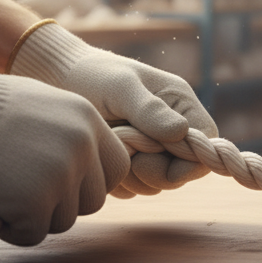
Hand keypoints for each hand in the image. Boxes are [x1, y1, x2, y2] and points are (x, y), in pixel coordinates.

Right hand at [0, 50, 129, 245]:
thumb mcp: (41, 105)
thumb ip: (71, 133)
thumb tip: (92, 166)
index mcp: (87, 119)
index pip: (117, 169)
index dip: (88, 183)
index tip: (59, 184)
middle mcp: (83, 144)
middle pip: (94, 200)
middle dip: (61, 203)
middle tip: (22, 189)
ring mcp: (61, 172)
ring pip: (65, 220)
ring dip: (34, 216)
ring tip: (1, 188)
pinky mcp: (33, 200)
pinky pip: (34, 234)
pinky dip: (11, 229)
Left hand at [9, 21, 217, 196]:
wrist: (56, 80)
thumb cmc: (92, 75)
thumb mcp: (121, 87)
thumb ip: (149, 110)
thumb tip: (181, 133)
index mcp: (180, 106)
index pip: (205, 148)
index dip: (187, 164)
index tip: (151, 160)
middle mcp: (171, 130)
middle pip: (180, 173)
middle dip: (151, 169)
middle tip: (123, 149)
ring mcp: (150, 149)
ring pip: (154, 184)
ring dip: (131, 174)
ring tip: (110, 144)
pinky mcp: (129, 163)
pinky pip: (131, 187)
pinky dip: (115, 179)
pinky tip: (101, 154)